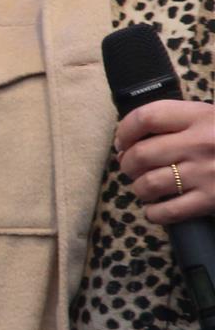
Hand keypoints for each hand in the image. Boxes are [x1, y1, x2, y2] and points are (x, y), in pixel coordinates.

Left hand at [117, 99, 214, 224]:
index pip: (145, 117)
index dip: (124, 130)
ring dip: (139, 189)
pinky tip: (157, 209)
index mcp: (201, 116)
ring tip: (145, 187)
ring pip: (148, 185)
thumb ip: (183, 121)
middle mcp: (200, 143)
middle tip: (130, 167)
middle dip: (127, 164)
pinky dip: (154, 213)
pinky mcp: (211, 201)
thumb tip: (136, 135)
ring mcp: (206, 174)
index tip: (122, 141)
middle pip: (140, 154)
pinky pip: (167, 212)